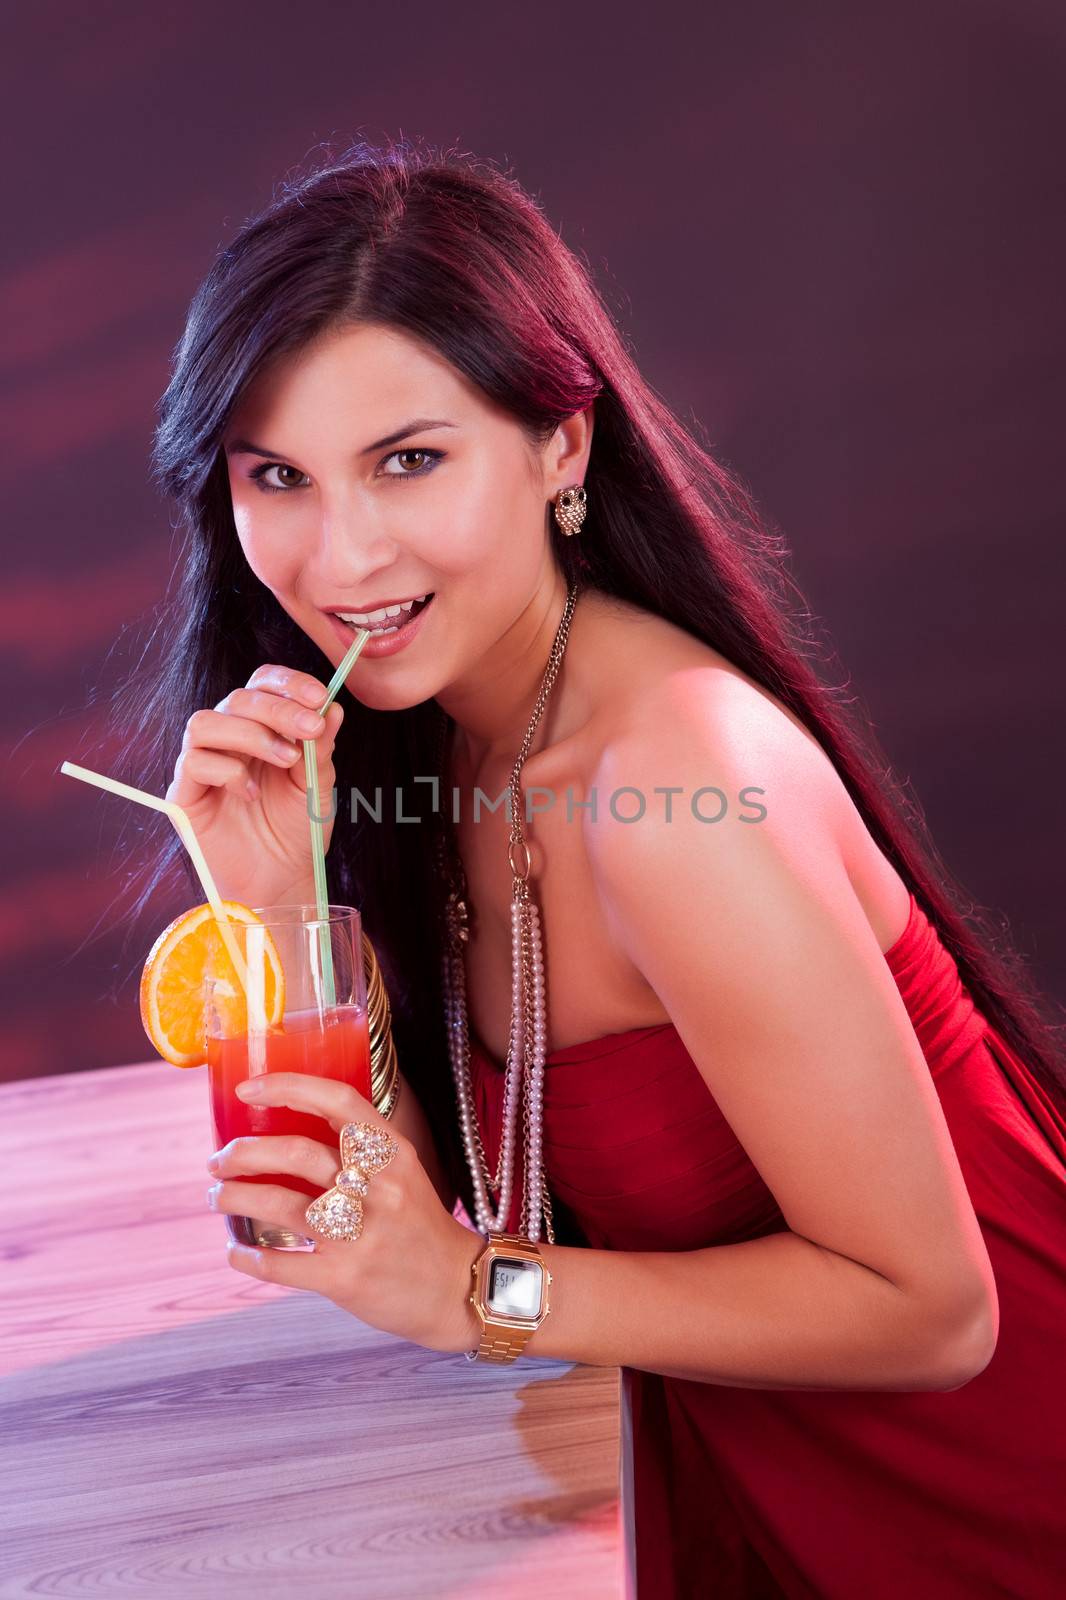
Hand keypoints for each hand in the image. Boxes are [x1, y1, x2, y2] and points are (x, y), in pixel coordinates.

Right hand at [166, 664, 344, 910]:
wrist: (282, 881)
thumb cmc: (297, 830)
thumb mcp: (318, 786)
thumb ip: (321, 748)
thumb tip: (333, 708)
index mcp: (261, 728)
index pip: (262, 684)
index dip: (287, 683)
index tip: (319, 696)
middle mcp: (228, 740)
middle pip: (238, 698)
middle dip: (278, 709)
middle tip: (311, 729)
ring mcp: (203, 765)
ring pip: (205, 722)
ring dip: (250, 734)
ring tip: (285, 760)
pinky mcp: (185, 795)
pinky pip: (193, 763)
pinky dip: (227, 772)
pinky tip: (251, 794)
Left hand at [205, 1073, 483, 1355]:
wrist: (458, 1289)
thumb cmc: (421, 1227)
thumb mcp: (405, 1174)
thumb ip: (360, 1151)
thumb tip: (291, 1133)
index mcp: (392, 1153)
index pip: (337, 1101)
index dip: (288, 1087)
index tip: (247, 1089)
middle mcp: (377, 1187)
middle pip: (296, 1152)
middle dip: (243, 1152)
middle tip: (219, 1159)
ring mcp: (360, 1234)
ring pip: (280, 1204)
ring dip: (236, 1197)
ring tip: (218, 1196)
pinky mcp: (344, 1278)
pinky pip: (281, 1264)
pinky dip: (248, 1257)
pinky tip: (235, 1252)